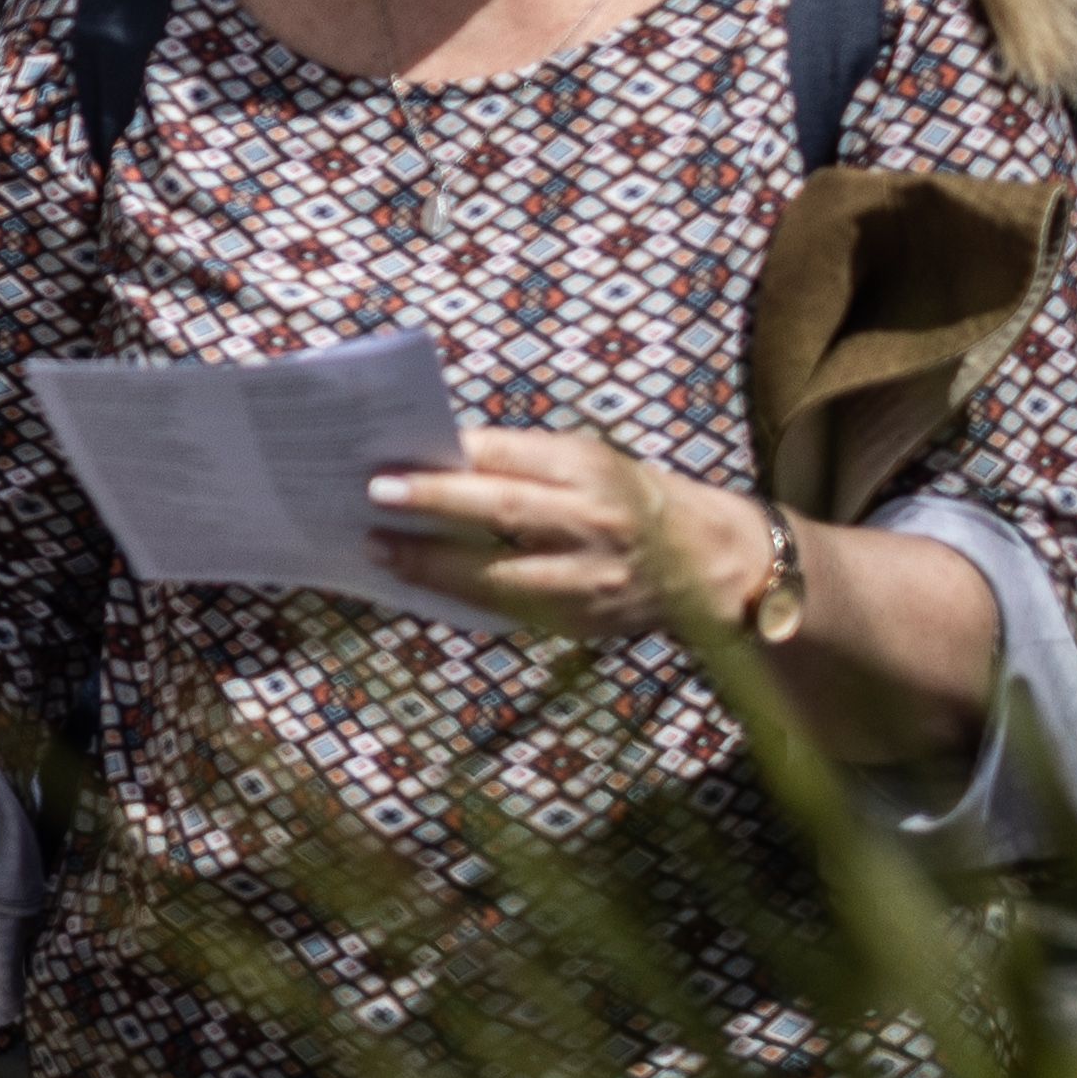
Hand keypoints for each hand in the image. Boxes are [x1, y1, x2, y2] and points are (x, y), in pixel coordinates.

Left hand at [365, 423, 775, 644]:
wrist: (701, 562)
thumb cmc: (623, 495)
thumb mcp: (583, 460)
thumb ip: (520, 461)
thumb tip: (435, 459)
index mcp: (590, 470)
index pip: (512, 458)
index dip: (450, 457)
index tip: (395, 456)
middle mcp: (593, 524)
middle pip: (505, 512)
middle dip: (435, 503)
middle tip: (375, 495)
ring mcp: (589, 580)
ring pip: (501, 576)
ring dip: (433, 565)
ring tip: (382, 552)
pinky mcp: (581, 622)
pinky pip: (509, 609)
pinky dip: (461, 596)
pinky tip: (422, 583)